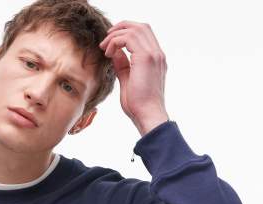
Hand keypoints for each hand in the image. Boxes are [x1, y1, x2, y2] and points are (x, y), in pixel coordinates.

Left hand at [98, 20, 169, 135]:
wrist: (148, 116)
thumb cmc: (139, 106)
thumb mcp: (128, 81)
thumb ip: (123, 66)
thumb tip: (115, 54)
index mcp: (156, 59)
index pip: (143, 34)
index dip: (126, 33)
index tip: (111, 44)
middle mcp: (157, 54)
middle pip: (141, 26)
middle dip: (121, 28)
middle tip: (106, 39)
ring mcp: (153, 54)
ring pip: (135, 29)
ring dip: (116, 35)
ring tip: (105, 48)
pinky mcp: (145, 58)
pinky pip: (128, 38)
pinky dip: (116, 41)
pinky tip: (108, 53)